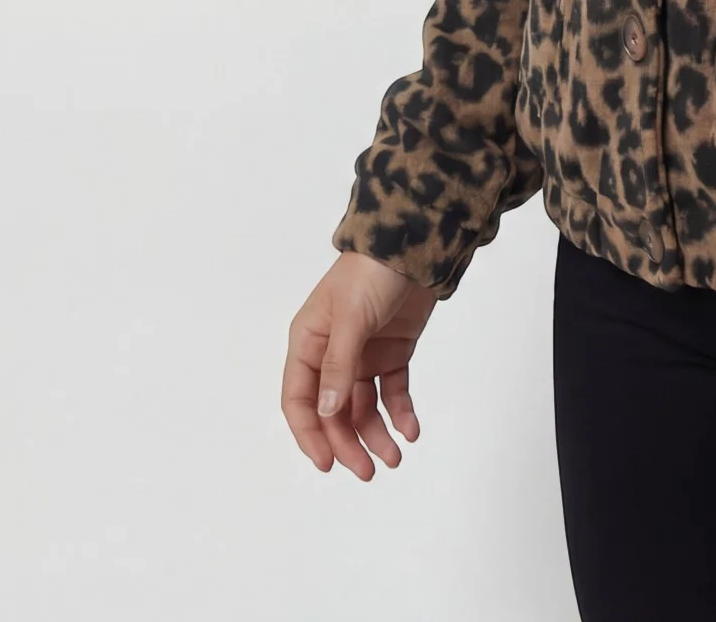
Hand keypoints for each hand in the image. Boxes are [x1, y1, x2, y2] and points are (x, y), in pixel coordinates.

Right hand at [282, 250, 438, 478]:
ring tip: (395, 457)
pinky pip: (393, 391)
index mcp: (308, 343)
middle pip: (333, 411)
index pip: (299, 399)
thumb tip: (325, 412)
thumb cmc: (371, 273)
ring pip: (363, 407)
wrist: (416, 245)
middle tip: (368, 471)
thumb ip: (338, 366)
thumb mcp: (350, 318)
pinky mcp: (393, 352)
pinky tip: (411, 429)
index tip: (327, 464)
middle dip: (348, 442)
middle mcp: (331, 353)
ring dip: (376, 434)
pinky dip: (401, 412)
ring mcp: (363, 355)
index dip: (309, 435)